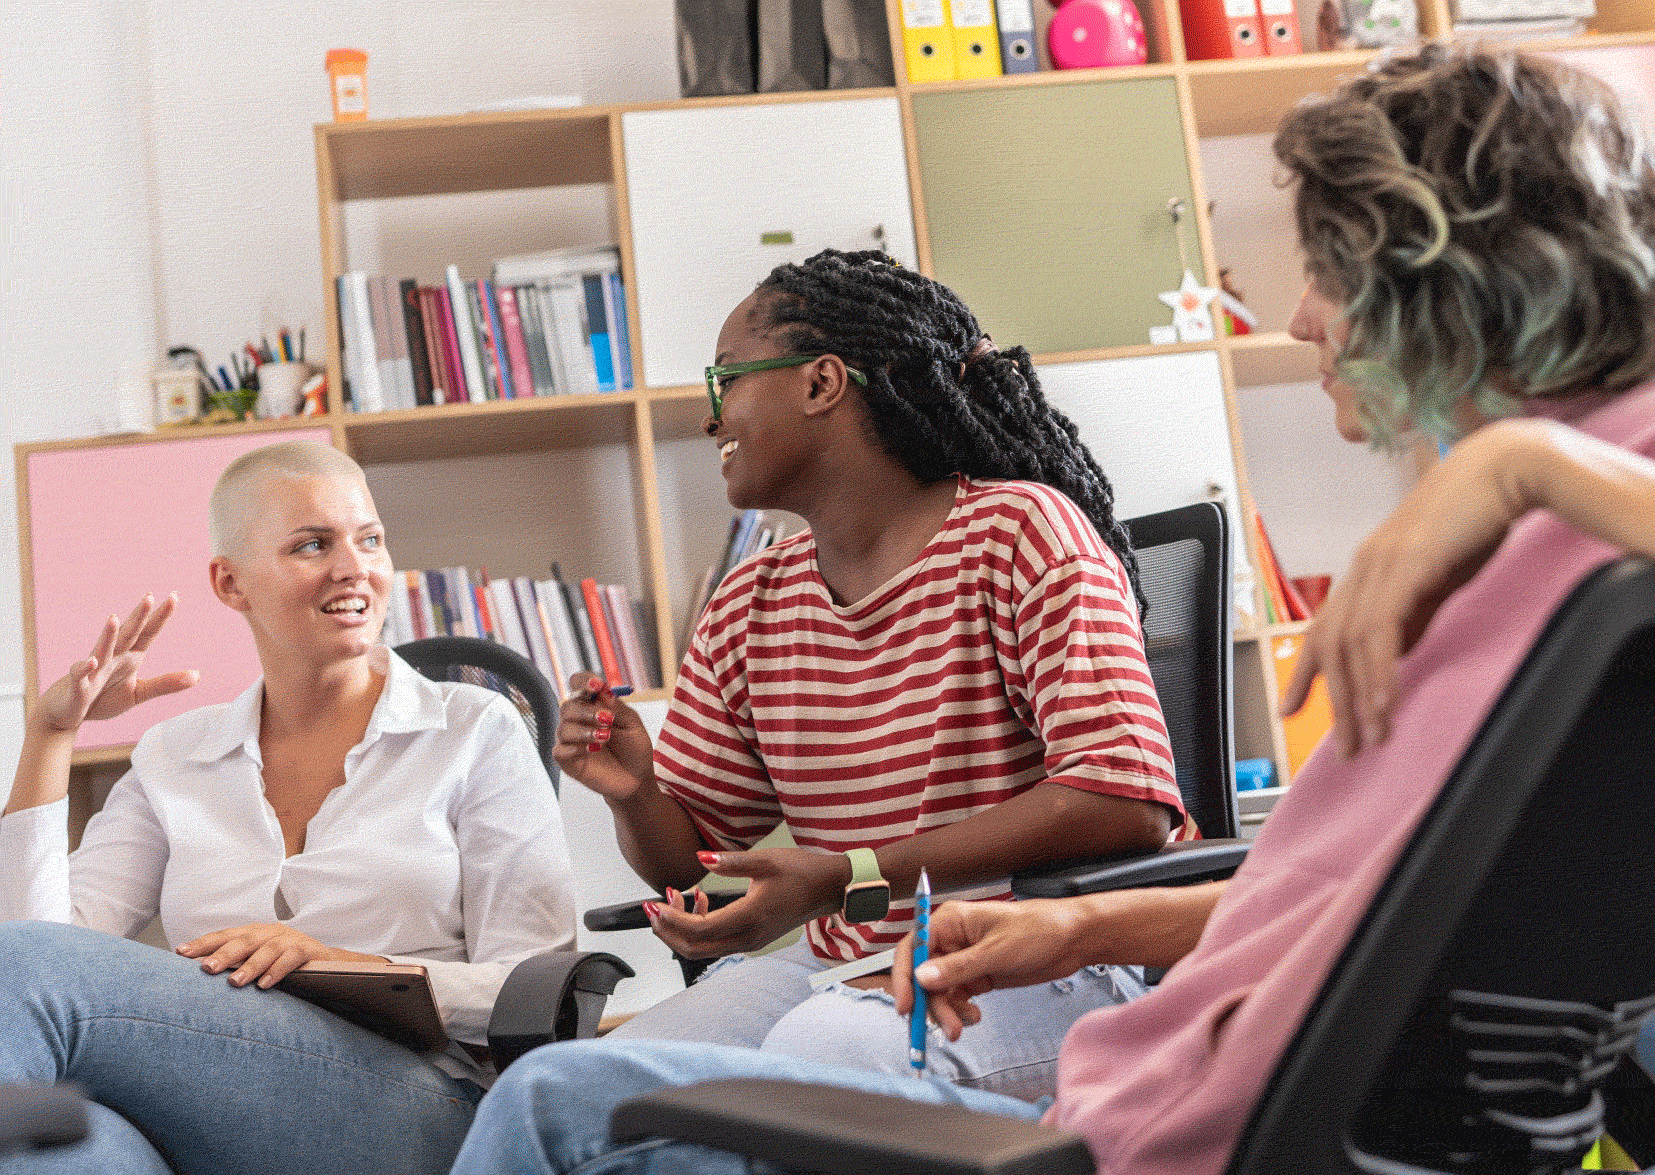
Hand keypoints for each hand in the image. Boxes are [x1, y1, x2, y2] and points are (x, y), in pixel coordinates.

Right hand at [35, 594, 197, 732]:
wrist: (68, 713)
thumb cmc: (102, 698)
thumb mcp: (139, 692)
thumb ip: (166, 683)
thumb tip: (198, 675)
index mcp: (129, 656)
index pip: (148, 633)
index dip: (160, 617)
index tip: (174, 596)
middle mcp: (112, 657)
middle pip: (127, 634)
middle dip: (138, 616)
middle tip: (149, 597)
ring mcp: (93, 670)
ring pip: (102, 648)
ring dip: (108, 634)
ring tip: (114, 617)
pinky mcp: (78, 686)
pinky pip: (80, 675)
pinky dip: (84, 668)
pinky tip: (91, 662)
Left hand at [177, 923, 381, 988]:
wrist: (328, 964)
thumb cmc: (283, 965)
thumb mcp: (257, 962)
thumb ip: (234, 965)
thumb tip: (198, 977)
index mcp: (253, 933)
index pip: (224, 935)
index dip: (203, 943)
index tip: (180, 953)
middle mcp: (269, 932)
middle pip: (243, 940)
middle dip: (223, 954)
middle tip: (206, 968)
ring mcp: (290, 939)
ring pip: (267, 949)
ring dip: (250, 965)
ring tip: (234, 982)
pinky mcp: (308, 949)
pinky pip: (292, 957)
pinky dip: (278, 970)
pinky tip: (266, 984)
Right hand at [553, 674, 653, 801]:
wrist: (637, 779)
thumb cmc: (634, 749)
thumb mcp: (633, 725)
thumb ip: (617, 708)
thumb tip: (603, 692)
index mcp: (594, 705)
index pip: (579, 684)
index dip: (584, 682)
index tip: (597, 686)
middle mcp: (579, 720)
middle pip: (568, 705)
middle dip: (587, 711)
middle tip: (607, 719)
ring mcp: (572, 740)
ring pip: (563, 727)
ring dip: (584, 730)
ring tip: (605, 737)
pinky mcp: (568, 760)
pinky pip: (559, 750)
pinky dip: (574, 748)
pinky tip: (592, 750)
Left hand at [643, 847, 849, 958]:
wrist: (828, 888)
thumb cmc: (801, 872)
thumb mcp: (765, 860)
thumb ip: (730, 862)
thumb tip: (699, 858)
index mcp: (750, 918)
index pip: (699, 930)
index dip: (671, 920)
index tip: (654, 903)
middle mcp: (748, 938)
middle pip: (694, 949)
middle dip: (668, 930)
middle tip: (653, 906)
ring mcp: (750, 943)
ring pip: (703, 948)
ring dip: (682, 928)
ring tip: (674, 897)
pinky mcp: (752, 940)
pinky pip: (716, 942)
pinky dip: (699, 927)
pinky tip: (699, 900)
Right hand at [891, 899, 1096, 1039]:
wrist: (1071, 940)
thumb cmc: (1037, 931)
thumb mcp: (996, 951)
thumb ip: (958, 967)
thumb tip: (921, 978)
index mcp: (949, 922)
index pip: (913, 948)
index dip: (904, 977)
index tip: (907, 1006)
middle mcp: (951, 940)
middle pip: (923, 976)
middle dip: (931, 1003)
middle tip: (947, 1027)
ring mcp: (963, 959)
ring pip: (939, 991)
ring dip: (947, 1012)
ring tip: (963, 1027)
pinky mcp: (976, 976)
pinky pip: (956, 998)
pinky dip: (961, 1011)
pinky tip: (975, 1016)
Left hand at [1280, 424, 1525, 756]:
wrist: (1503, 469)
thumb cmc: (1475, 517)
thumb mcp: (1438, 576)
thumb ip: (1414, 613)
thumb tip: (1396, 652)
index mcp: (1367, 568)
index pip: (1324, 629)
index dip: (1304, 673)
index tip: (1290, 709)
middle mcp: (1363, 566)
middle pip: (1331, 646)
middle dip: (1334, 702)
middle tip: (1344, 747)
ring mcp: (1378, 564)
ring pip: (1351, 644)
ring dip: (1360, 697)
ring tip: (1370, 736)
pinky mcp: (1403, 564)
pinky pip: (1380, 630)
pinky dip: (1380, 671)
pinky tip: (1384, 702)